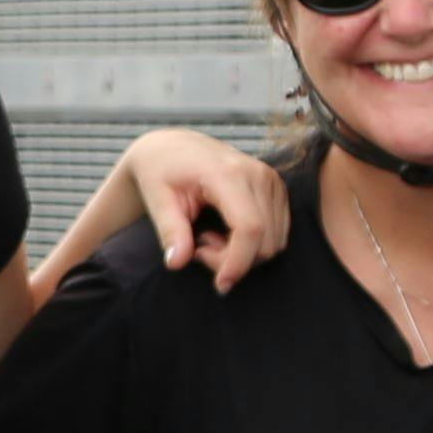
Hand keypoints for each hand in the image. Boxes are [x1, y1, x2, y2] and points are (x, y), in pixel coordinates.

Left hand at [121, 130, 287, 282]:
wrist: (173, 147)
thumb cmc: (160, 171)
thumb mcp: (156, 199)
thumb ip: (169, 230)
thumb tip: (177, 262)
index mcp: (228, 173)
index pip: (250, 227)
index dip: (238, 262)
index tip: (220, 284)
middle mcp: (257, 173)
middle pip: (265, 241)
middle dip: (233, 259)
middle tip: (198, 249)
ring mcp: (271, 179)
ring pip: (274, 241)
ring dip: (242, 252)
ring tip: (208, 238)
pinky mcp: (276, 187)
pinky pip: (276, 232)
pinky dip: (253, 243)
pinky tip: (224, 232)